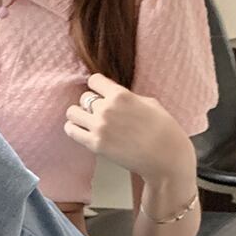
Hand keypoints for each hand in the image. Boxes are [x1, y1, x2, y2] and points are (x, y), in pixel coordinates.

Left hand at [64, 73, 194, 183]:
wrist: (164, 155)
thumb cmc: (162, 128)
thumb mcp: (148, 102)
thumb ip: (126, 97)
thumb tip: (112, 96)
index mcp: (120, 95)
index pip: (94, 80)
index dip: (97, 86)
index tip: (100, 93)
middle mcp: (106, 109)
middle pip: (83, 98)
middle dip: (89, 104)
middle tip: (97, 112)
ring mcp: (99, 127)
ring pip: (72, 113)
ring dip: (78, 115)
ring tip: (85, 121)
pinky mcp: (94, 144)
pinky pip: (71, 131)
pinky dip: (73, 129)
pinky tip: (81, 130)